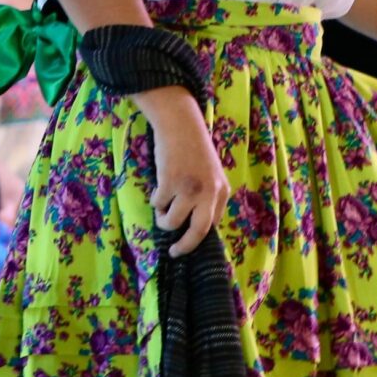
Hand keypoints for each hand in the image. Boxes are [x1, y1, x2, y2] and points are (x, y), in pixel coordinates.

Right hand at [140, 87, 228, 256]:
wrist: (181, 124)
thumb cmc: (194, 148)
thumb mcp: (210, 174)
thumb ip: (207, 196)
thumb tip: (194, 223)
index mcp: (221, 191)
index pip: (212, 225)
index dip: (198, 237)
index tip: (187, 243)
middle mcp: (208, 193)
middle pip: (198, 231)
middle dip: (184, 246)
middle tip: (175, 251)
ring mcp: (189, 189)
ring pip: (172, 221)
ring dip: (163, 220)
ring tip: (161, 210)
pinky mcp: (169, 182)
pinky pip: (158, 204)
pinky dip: (155, 201)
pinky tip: (157, 190)